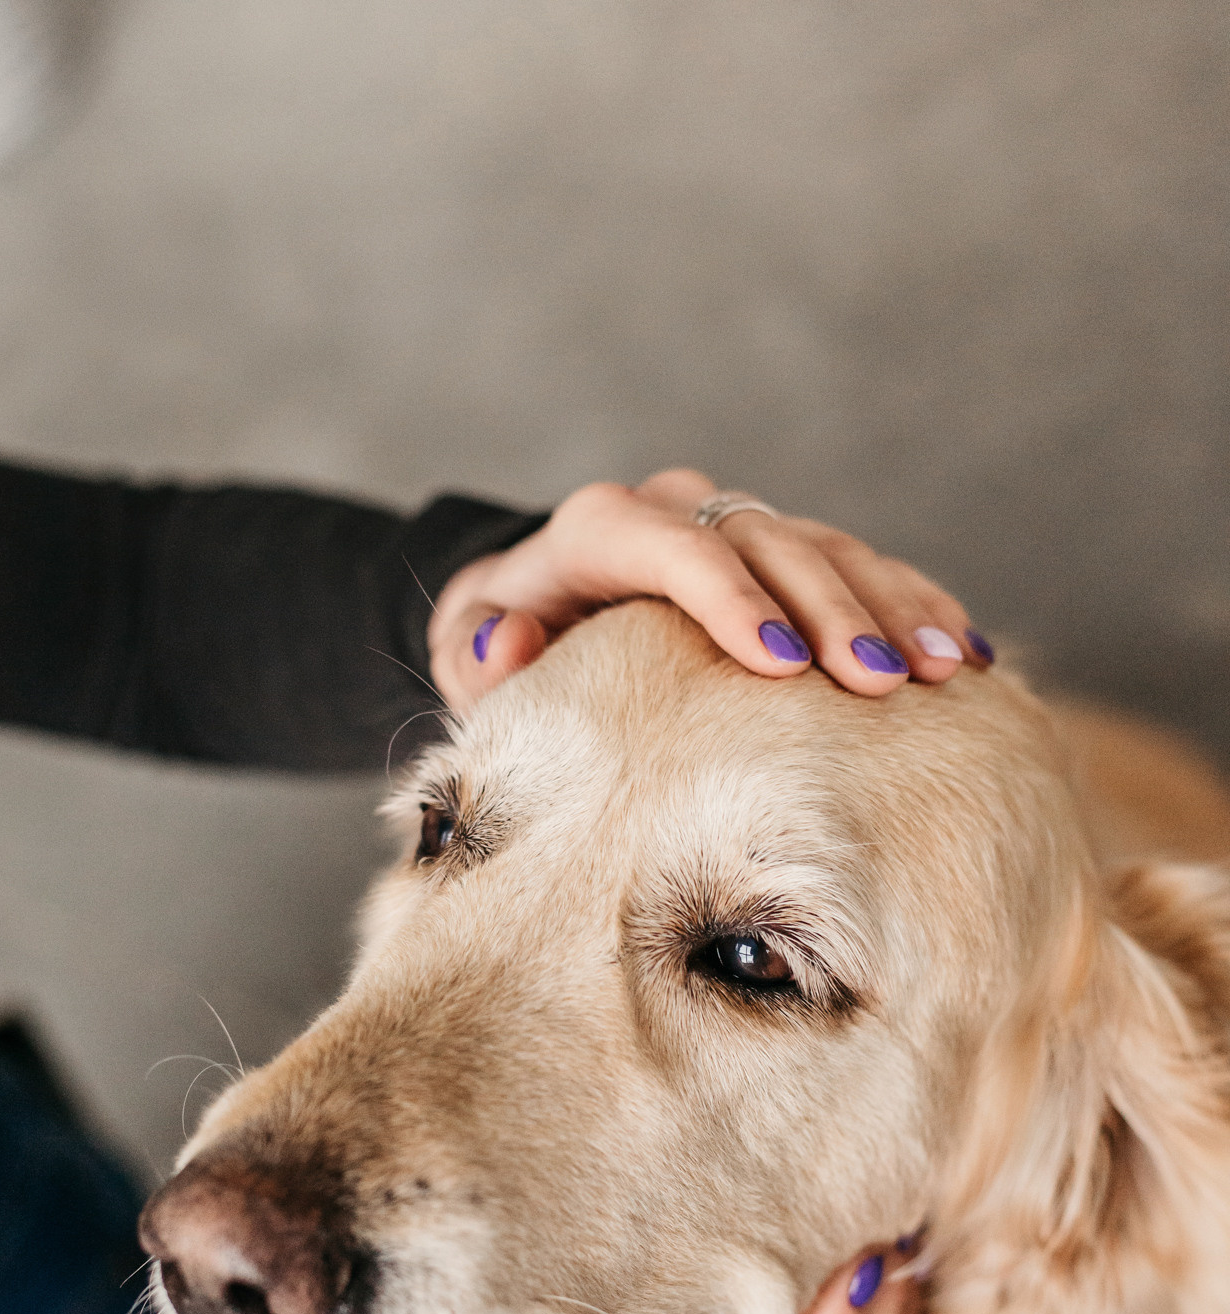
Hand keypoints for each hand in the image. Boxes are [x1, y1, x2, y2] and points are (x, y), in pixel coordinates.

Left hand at [428, 467, 989, 710]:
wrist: (536, 603)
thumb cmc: (506, 644)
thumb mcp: (471, 654)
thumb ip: (484, 653)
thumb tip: (509, 641)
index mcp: (602, 529)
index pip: (673, 550)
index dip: (730, 599)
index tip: (780, 663)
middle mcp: (677, 510)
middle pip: (767, 546)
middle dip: (830, 611)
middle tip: (880, 681)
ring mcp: (736, 523)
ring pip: (827, 550)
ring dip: (892, 608)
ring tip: (944, 669)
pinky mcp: (781, 549)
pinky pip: (857, 565)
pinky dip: (910, 604)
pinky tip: (962, 652)